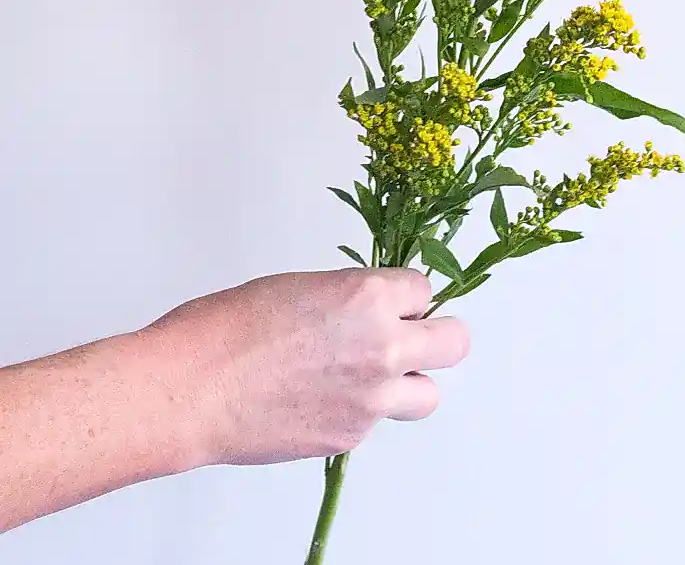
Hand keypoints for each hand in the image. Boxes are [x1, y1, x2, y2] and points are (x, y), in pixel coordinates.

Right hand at [138, 268, 469, 466]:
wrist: (191, 388)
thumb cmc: (229, 328)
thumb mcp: (303, 286)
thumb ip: (352, 300)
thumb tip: (370, 312)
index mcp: (370, 296)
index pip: (425, 290)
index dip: (406, 297)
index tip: (394, 303)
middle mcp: (383, 346)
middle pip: (454, 342)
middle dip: (435, 337)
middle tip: (412, 337)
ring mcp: (372, 397)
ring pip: (428, 393)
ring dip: (408, 382)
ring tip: (372, 377)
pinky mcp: (351, 436)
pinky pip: (378, 421)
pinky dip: (362, 411)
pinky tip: (323, 399)